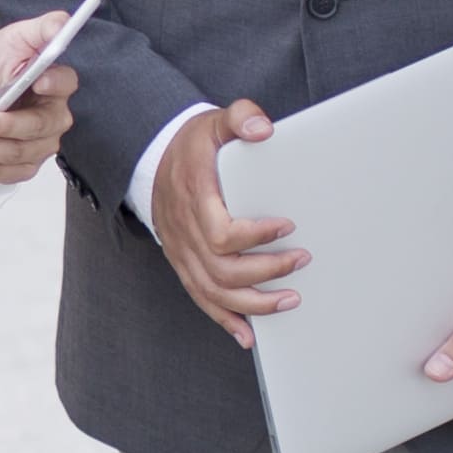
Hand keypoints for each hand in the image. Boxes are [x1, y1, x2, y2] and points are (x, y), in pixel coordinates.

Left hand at [0, 18, 79, 182]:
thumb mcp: (11, 41)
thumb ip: (41, 28)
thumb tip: (63, 22)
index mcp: (55, 84)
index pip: (65, 84)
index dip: (54, 84)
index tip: (37, 81)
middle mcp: (52, 118)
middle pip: (38, 127)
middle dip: (3, 126)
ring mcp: (38, 146)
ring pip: (14, 153)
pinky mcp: (21, 167)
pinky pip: (1, 173)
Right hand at [149, 102, 303, 346]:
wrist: (150, 161)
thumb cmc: (192, 146)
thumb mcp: (215, 121)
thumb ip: (241, 117)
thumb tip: (264, 130)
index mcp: (195, 198)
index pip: (222, 232)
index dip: (256, 237)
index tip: (287, 226)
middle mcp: (185, 231)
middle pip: (223, 269)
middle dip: (267, 272)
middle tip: (301, 261)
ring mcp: (182, 252)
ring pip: (215, 292)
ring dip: (254, 304)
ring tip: (290, 300)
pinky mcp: (183, 264)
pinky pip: (201, 299)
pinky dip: (225, 321)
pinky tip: (248, 335)